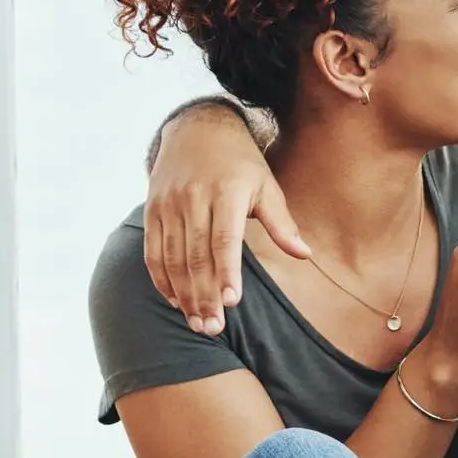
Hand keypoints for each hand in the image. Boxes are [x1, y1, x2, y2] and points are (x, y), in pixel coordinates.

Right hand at [144, 107, 306, 335]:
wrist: (196, 128)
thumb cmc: (240, 163)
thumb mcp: (266, 185)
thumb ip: (282, 223)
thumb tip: (305, 254)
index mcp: (226, 192)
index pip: (224, 239)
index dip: (227, 272)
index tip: (231, 302)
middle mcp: (193, 198)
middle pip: (196, 255)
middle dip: (203, 296)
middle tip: (213, 329)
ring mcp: (169, 204)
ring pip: (172, 258)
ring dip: (183, 295)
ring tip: (197, 324)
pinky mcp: (152, 210)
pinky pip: (153, 251)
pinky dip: (162, 279)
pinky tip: (175, 301)